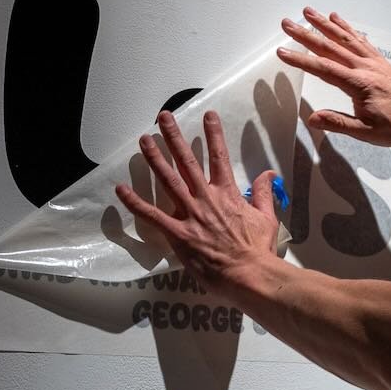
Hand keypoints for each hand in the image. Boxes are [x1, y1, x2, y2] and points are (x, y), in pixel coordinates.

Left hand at [115, 110, 280, 293]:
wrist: (249, 274)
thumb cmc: (258, 249)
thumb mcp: (267, 218)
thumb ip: (264, 194)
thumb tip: (269, 174)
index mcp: (228, 194)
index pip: (219, 157)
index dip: (214, 134)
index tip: (208, 115)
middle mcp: (206, 198)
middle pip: (187, 161)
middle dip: (174, 137)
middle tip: (163, 118)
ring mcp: (190, 215)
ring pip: (168, 180)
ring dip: (155, 159)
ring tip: (144, 140)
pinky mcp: (178, 234)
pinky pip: (152, 216)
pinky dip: (136, 202)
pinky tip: (121, 189)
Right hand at [278, 7, 390, 146]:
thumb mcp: (366, 132)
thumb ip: (338, 123)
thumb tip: (313, 119)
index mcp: (360, 84)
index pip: (324, 68)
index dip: (301, 60)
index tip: (283, 52)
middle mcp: (365, 67)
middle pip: (330, 47)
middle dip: (306, 35)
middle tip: (287, 24)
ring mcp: (372, 61)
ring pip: (344, 38)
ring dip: (324, 24)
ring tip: (308, 12)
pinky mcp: (378, 60)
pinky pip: (359, 39)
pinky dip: (346, 27)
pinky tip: (336, 19)